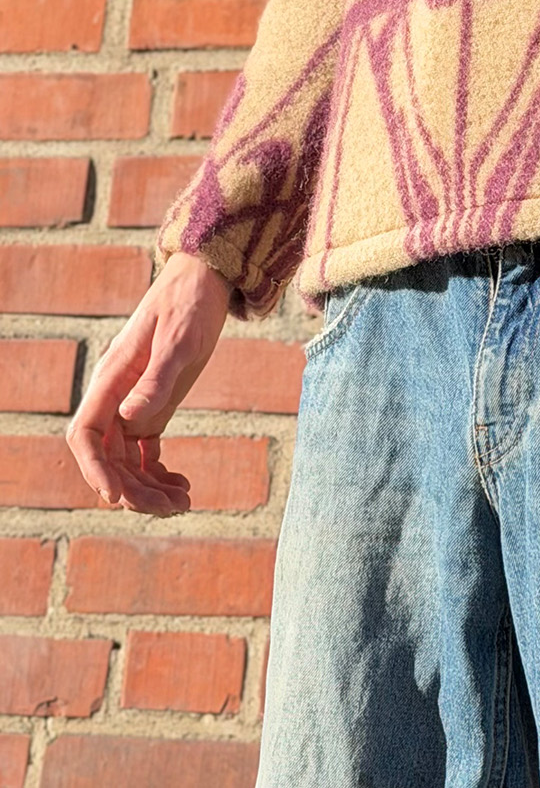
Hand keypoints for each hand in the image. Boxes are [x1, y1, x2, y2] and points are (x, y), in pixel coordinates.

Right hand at [66, 251, 231, 515]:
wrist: (205, 279)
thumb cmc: (190, 303)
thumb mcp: (180, 339)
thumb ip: (157, 379)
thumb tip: (130, 420)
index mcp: (112, 377)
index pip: (85, 433)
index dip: (94, 468)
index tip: (116, 496)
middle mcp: (116, 396)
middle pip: (108, 457)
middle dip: (133, 489)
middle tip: (170, 507)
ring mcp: (133, 404)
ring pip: (127, 461)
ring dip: (149, 488)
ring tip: (184, 503)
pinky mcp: (153, 407)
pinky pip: (145, 453)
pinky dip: (159, 474)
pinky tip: (183, 487)